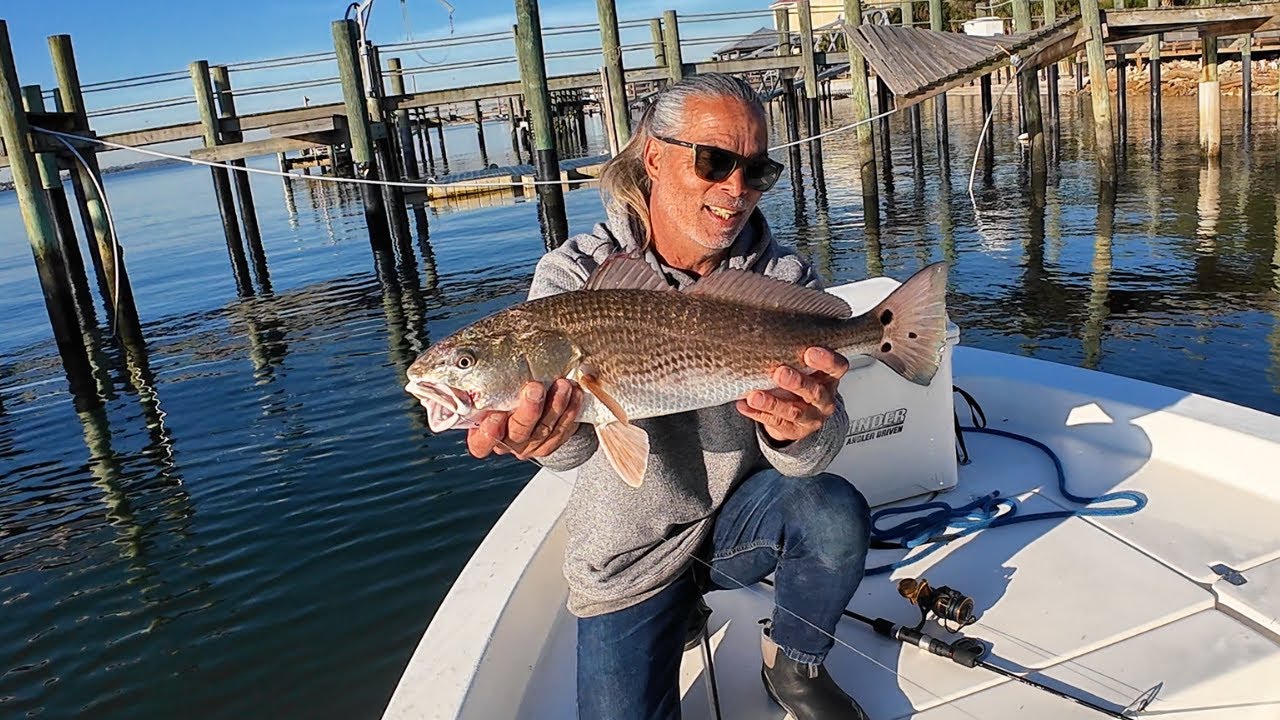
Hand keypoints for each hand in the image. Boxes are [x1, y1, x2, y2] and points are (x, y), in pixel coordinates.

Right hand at [467, 379, 582, 460]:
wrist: (528, 398)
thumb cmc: (502, 387)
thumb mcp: (489, 383)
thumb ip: (485, 377)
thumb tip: (469, 359)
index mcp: (483, 433)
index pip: (481, 443)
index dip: (488, 433)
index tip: (496, 414)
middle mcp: (506, 442)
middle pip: (517, 434)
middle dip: (529, 411)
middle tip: (536, 388)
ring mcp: (530, 445)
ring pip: (544, 431)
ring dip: (555, 406)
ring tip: (563, 385)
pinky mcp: (550, 443)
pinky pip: (563, 430)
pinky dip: (570, 411)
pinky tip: (575, 393)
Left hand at [736, 347, 848, 443]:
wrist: (800, 416)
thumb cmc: (801, 381)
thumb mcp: (804, 366)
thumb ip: (794, 352)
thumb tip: (765, 326)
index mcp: (829, 378)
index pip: (837, 368)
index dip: (827, 361)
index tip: (810, 352)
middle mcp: (824, 399)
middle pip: (815, 392)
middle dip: (797, 383)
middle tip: (780, 372)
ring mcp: (810, 418)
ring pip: (794, 412)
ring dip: (773, 403)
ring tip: (754, 396)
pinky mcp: (793, 431)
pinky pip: (774, 423)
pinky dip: (757, 414)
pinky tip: (744, 405)